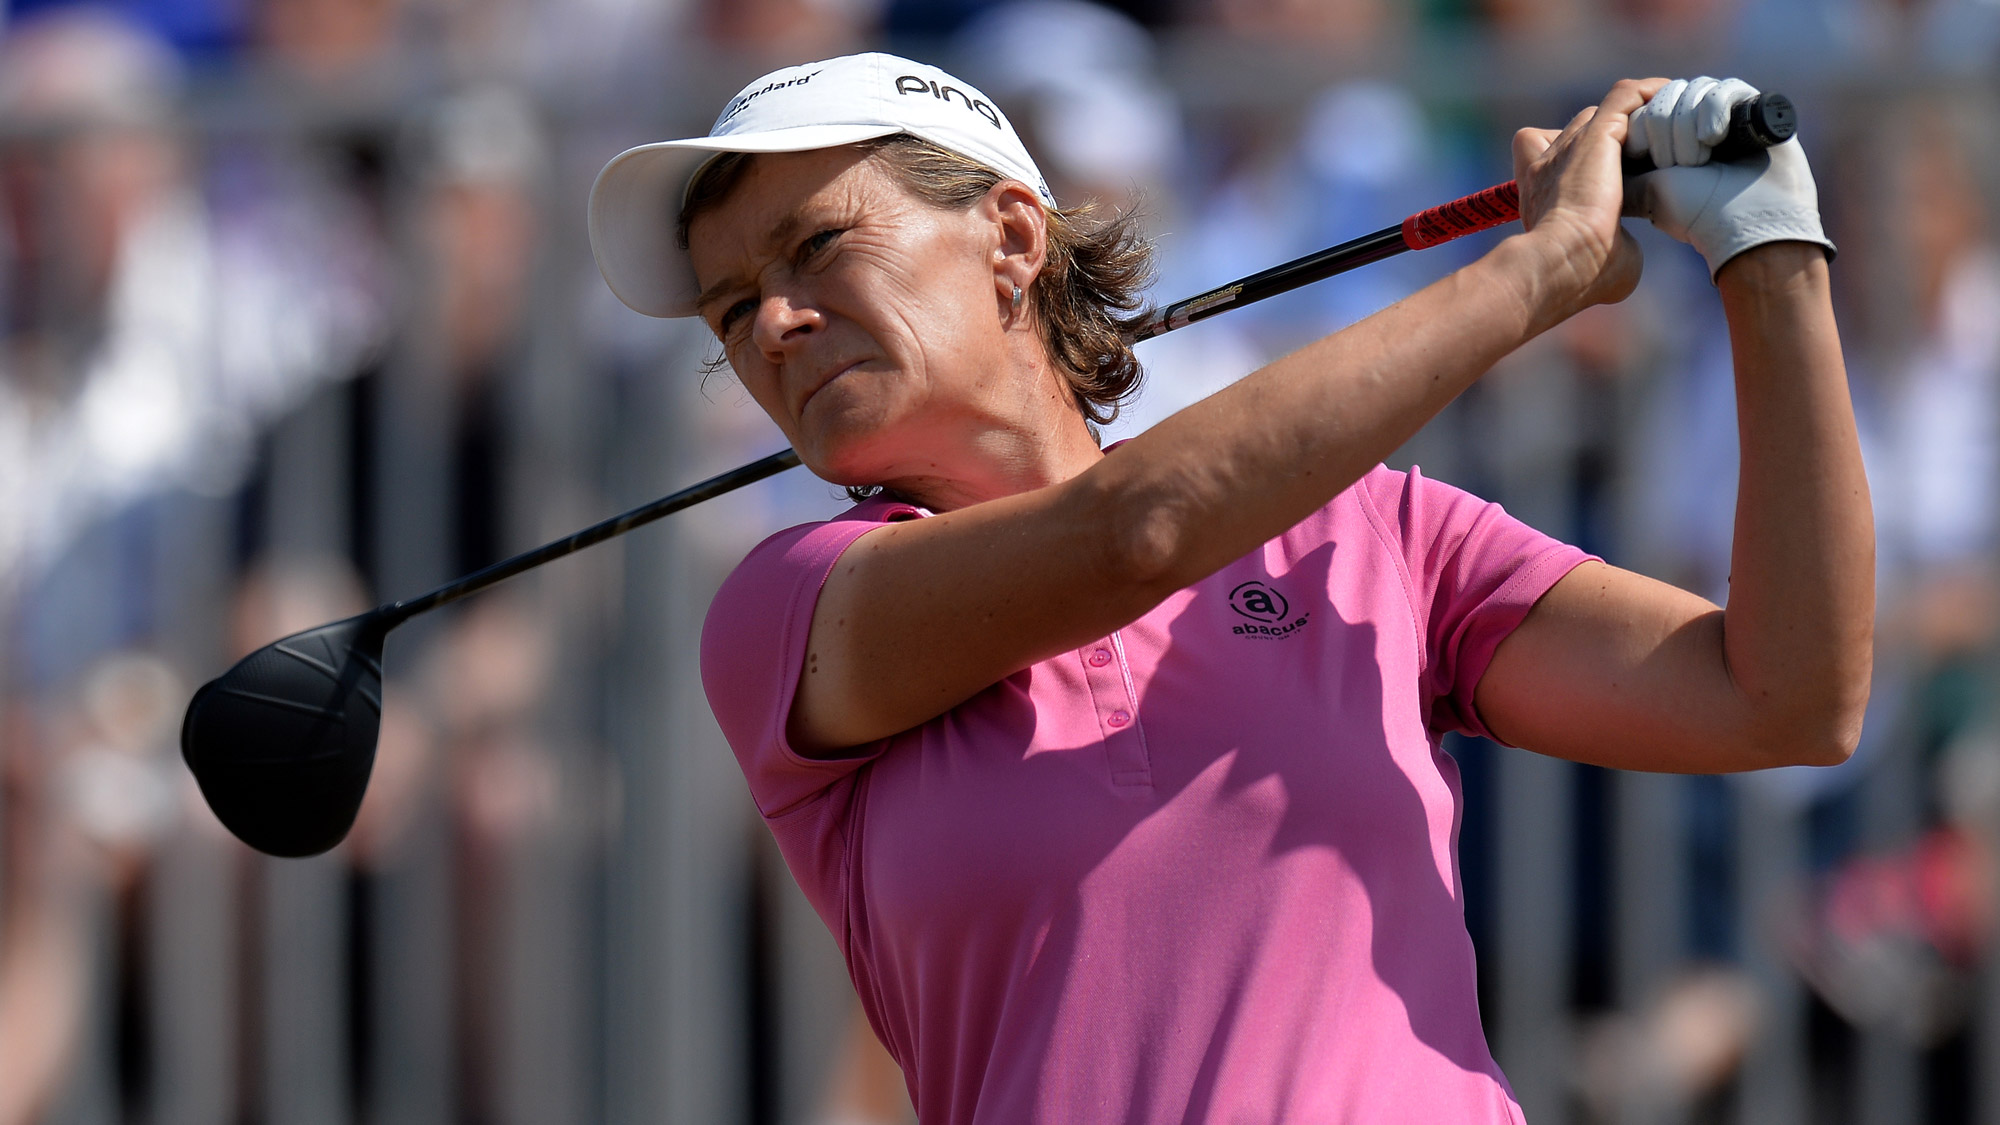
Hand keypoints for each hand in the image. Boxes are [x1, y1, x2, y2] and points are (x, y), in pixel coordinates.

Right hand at [1513, 78, 1665, 315]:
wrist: (1561, 262)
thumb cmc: (1580, 274)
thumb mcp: (1600, 259)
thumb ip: (1614, 242)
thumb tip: (1625, 246)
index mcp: (1540, 192)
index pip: (1539, 152)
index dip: (1569, 154)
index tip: (1603, 173)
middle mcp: (1548, 162)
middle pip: (1581, 128)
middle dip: (1615, 138)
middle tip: (1652, 155)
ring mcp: (1570, 145)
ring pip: (1607, 112)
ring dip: (1638, 116)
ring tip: (1673, 127)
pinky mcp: (1597, 133)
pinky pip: (1626, 96)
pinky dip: (1651, 93)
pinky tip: (1675, 98)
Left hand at [1623, 77, 1836, 278]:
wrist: (1745, 224)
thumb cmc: (1694, 212)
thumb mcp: (1642, 188)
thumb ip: (1620, 164)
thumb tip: (1599, 144)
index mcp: (1668, 137)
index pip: (1644, 105)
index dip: (1644, 128)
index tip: (1651, 161)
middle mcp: (1695, 122)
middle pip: (1666, 95)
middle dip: (1665, 132)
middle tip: (1680, 166)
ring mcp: (1725, 114)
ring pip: (1693, 91)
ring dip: (1688, 129)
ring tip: (1699, 161)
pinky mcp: (1754, 109)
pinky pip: (1726, 89)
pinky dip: (1714, 111)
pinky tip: (1714, 137)